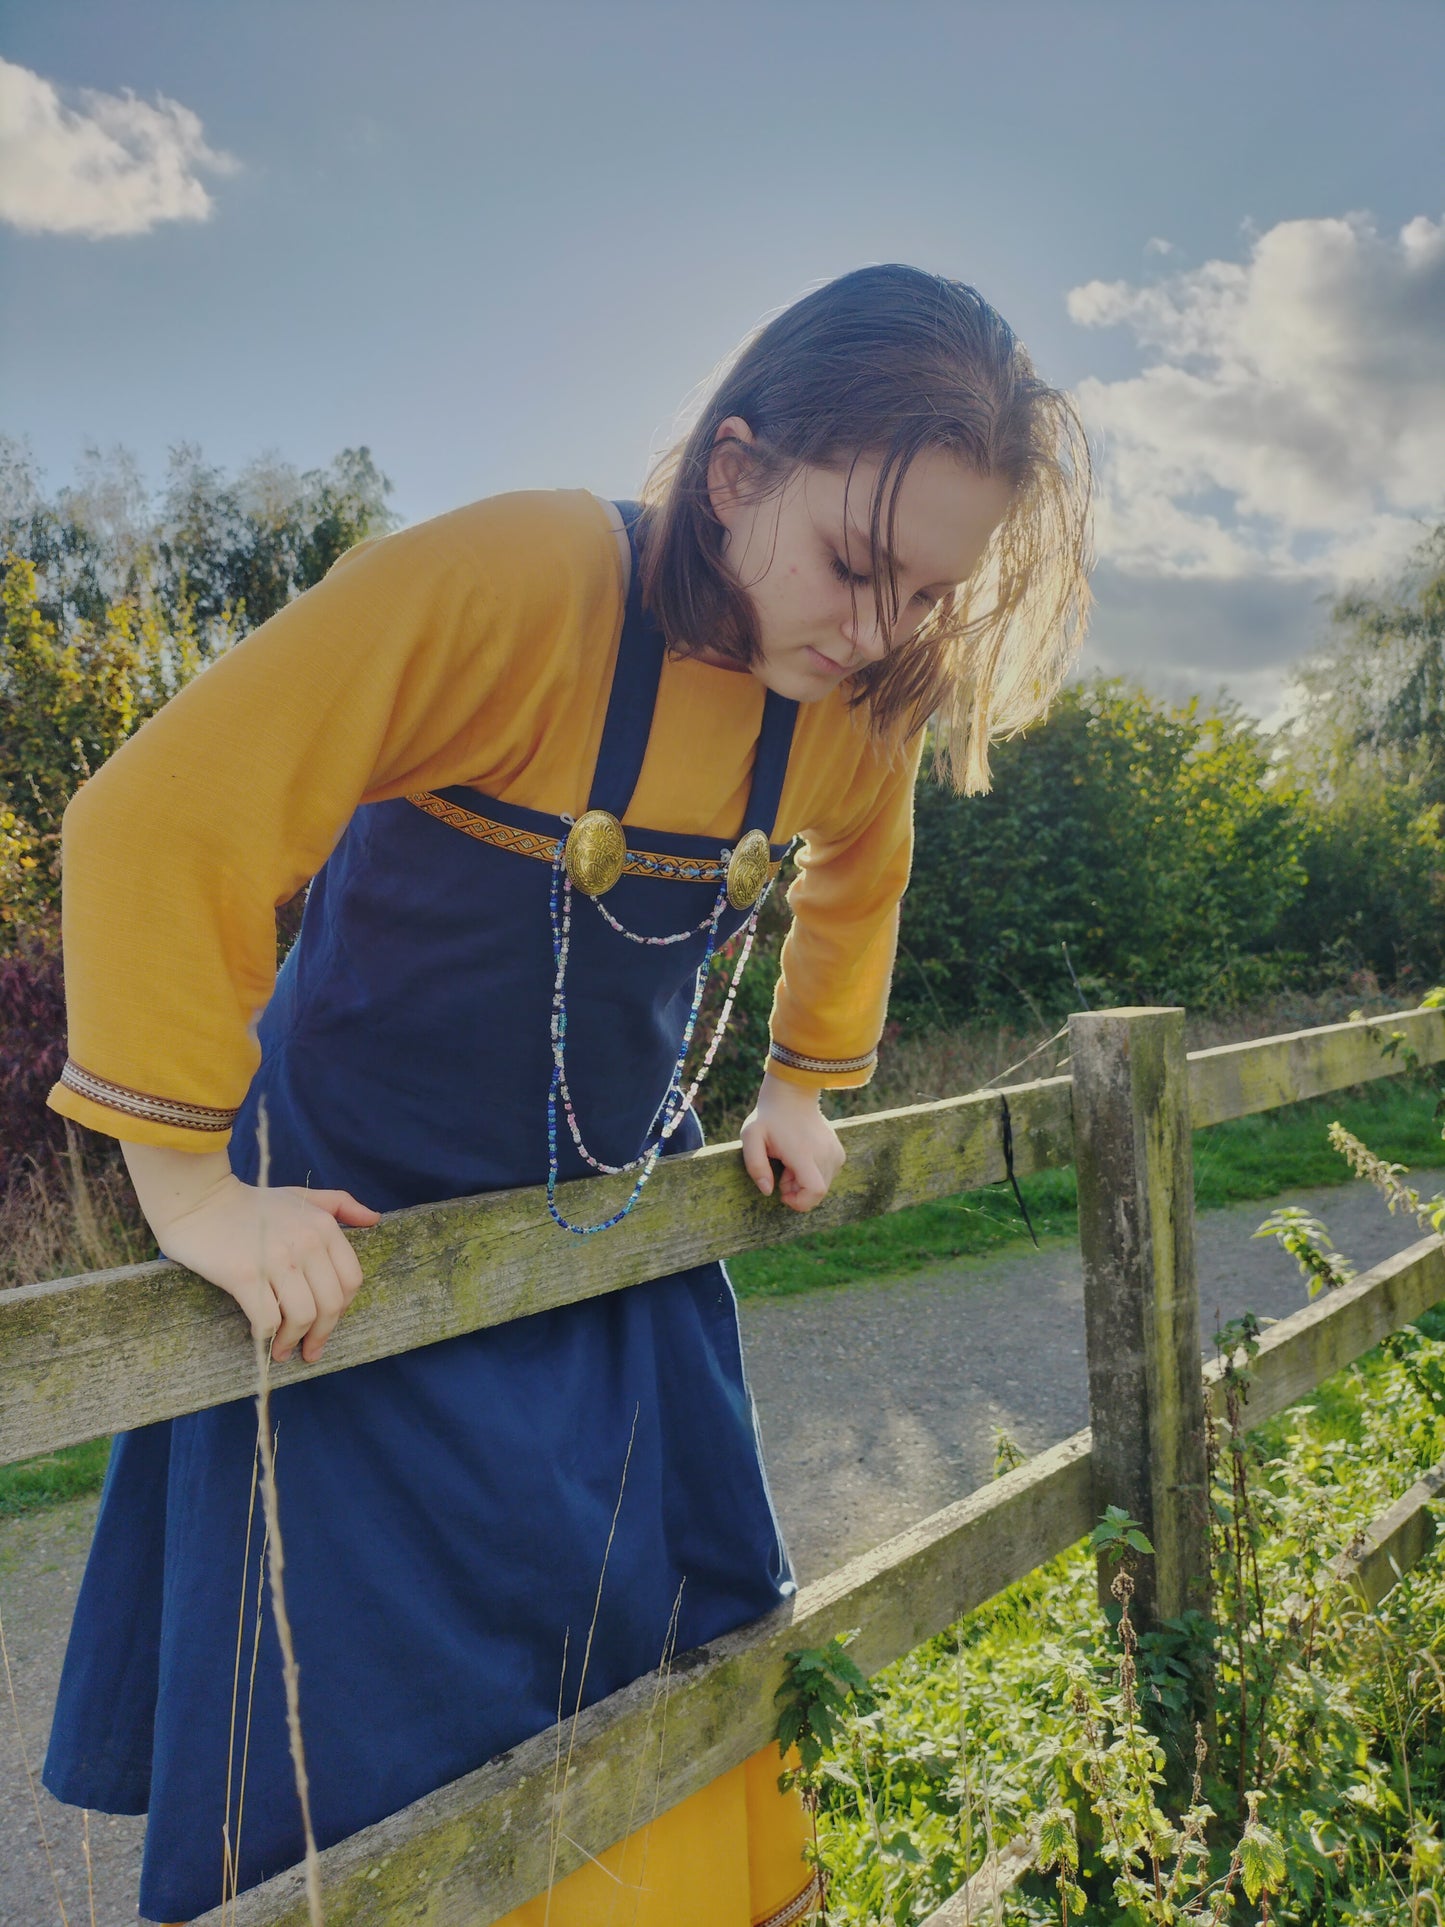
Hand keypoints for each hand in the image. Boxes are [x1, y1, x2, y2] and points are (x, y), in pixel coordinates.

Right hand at [122, 1143, 379, 1363]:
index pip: (351, 1281)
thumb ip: (340, 1205)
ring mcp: (276, 1259)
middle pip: (330, 1304)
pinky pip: (268, 1319)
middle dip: (321, 1335)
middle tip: (309, 1351)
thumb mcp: (301, 1196)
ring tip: (283, 1351)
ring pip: (303, 1316)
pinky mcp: (245, 1275)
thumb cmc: (251, 1202)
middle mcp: (307, 1242)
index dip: (341, 1309)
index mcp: (324, 1226)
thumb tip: (374, 1219)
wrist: (199, 1199)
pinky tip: (262, 1339)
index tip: (326, 1324)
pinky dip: (268, 1336)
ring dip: (294, 1341)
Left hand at [739, 1072, 845, 1212]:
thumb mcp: (750, 1137)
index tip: (783, 1194)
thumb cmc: (768, 1117)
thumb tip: (768, 1191)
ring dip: (805, 1182)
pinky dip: (815, 1174)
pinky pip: (829, 1174)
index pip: (816, 1191)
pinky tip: (802, 1159)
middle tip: (782, 1173)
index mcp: (803, 1153)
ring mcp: (834, 1151)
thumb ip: (755, 1166)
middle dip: (798, 1191)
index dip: (800, 1202)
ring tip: (790, 1163)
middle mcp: (824, 1153)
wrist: (792, 1094)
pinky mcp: (838, 1151)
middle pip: (818, 1192)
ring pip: (824, 1184)